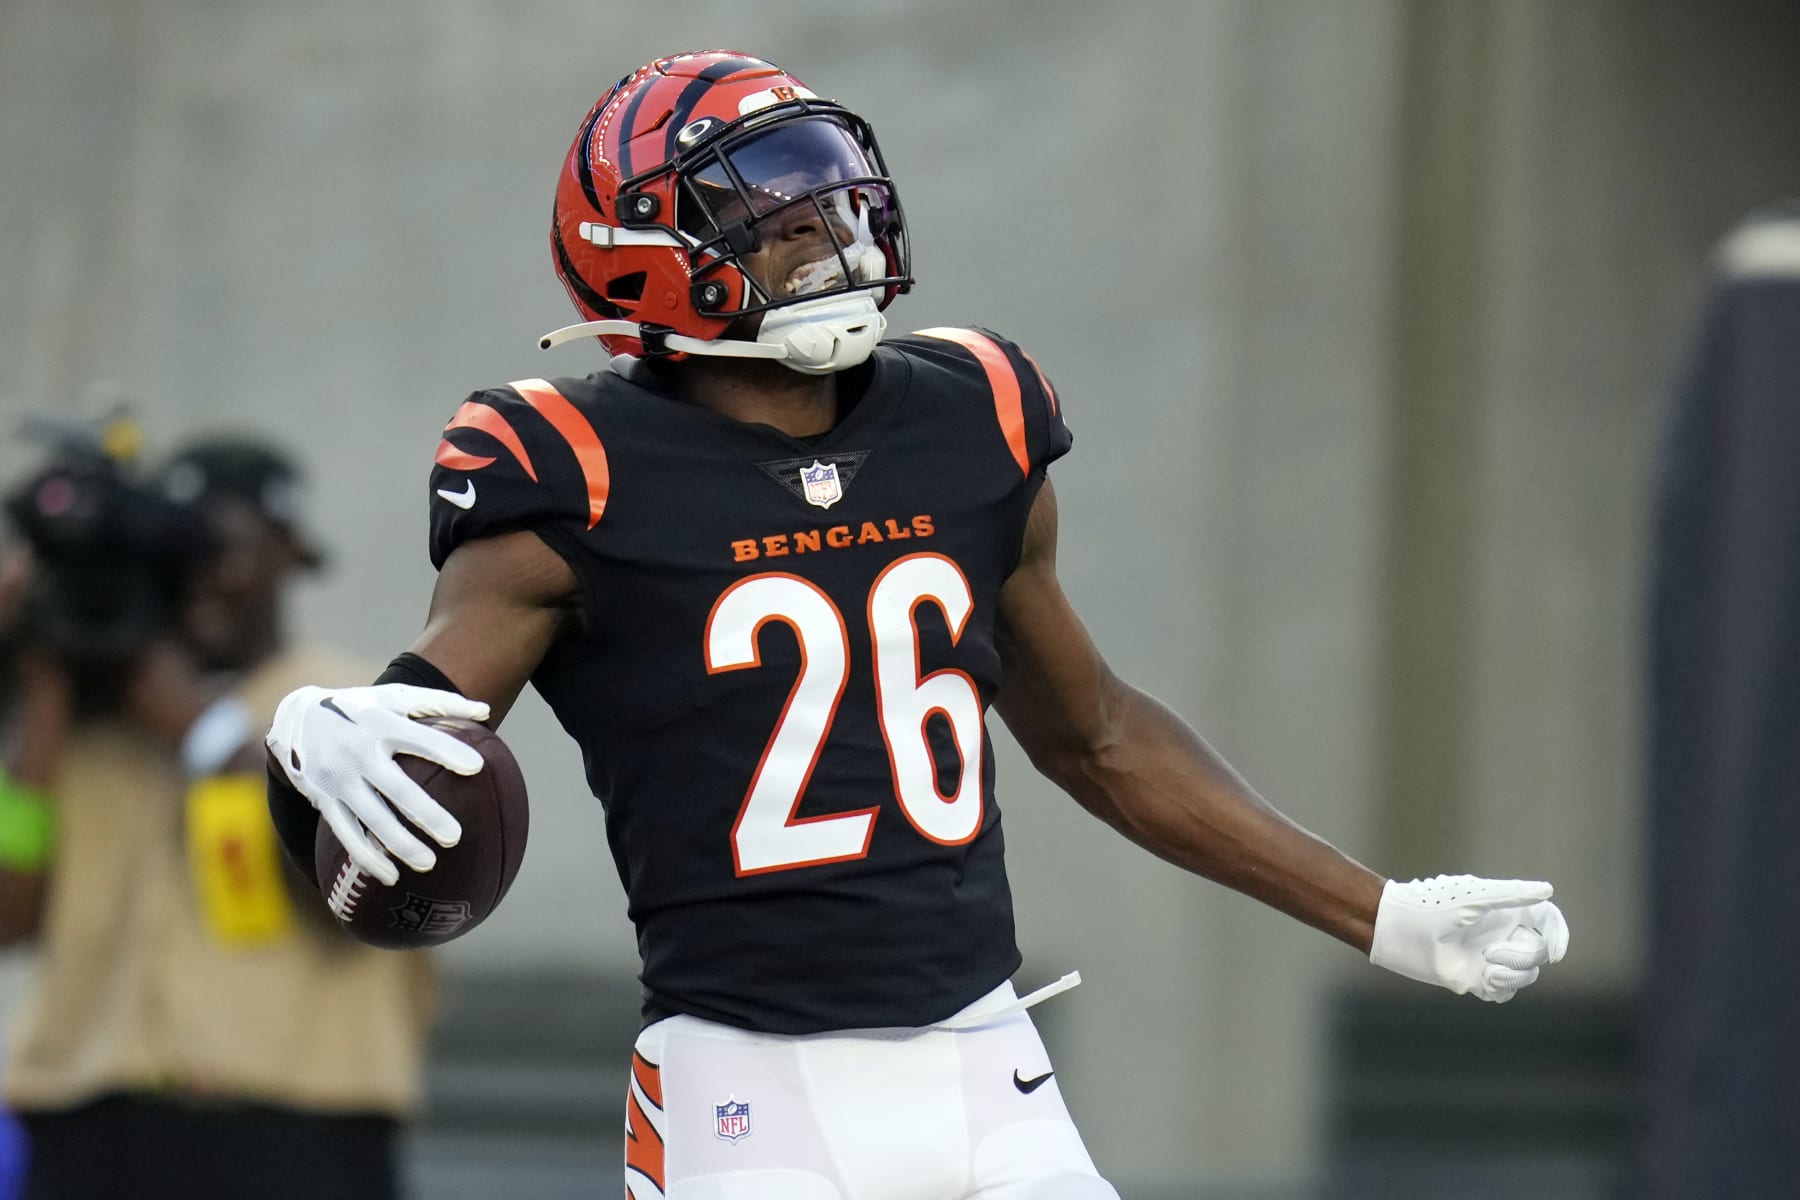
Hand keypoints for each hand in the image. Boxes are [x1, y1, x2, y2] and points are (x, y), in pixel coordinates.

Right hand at [265, 684, 490, 885]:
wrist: (296, 718)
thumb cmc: (361, 708)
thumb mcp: (394, 696)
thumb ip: (440, 703)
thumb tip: (486, 712)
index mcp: (380, 723)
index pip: (420, 739)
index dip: (447, 752)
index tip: (477, 767)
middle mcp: (358, 752)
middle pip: (396, 788)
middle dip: (425, 813)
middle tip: (454, 837)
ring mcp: (339, 779)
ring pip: (371, 818)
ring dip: (399, 844)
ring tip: (429, 863)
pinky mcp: (324, 800)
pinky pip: (347, 833)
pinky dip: (367, 857)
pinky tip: (391, 876)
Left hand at [1369, 874, 1569, 1001]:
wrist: (1397, 931)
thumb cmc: (1431, 906)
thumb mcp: (1474, 897)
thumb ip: (1512, 895)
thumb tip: (1547, 890)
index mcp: (1505, 910)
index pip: (1547, 921)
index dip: (1559, 935)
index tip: (1557, 954)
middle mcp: (1502, 933)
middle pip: (1539, 951)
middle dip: (1522, 957)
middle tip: (1491, 953)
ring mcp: (1490, 957)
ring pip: (1526, 974)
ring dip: (1512, 975)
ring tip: (1486, 969)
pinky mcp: (1476, 978)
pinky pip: (1505, 992)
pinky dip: (1499, 988)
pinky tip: (1479, 980)